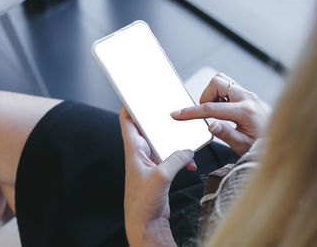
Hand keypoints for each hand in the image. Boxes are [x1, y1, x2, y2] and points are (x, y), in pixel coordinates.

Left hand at [119, 107, 195, 246]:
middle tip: (170, 110)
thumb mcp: (161, 176)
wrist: (145, 223)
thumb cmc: (143, 203)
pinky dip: (180, 157)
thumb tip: (188, 150)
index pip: (127, 120)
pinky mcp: (159, 171)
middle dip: (158, 119)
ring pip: (161, 142)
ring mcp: (150, 162)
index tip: (138, 93)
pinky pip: (170, 157)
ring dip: (173, 141)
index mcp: (134, 150)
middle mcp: (140, 153)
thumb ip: (176, 158)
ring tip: (185, 138)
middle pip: (147, 128)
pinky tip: (189, 162)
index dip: (130, 105)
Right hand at [171, 73, 270, 155]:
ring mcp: (249, 94)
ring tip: (217, 112)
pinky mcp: (249, 94)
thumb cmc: (263, 145)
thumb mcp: (243, 146)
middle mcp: (248, 98)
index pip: (211, 108)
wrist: (282, 141)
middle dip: (205, 96)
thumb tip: (210, 125)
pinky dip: (220, 95)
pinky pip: (229, 85)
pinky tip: (224, 110)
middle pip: (217, 82)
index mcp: (245, 112)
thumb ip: (226, 134)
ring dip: (213, 94)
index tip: (178, 114)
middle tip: (208, 114)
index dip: (191, 111)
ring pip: (222, 80)